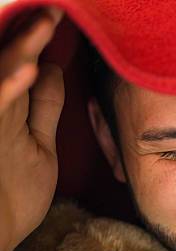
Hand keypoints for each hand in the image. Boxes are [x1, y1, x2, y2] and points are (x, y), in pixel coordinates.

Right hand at [0, 8, 63, 250]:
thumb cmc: (12, 194)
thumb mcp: (38, 144)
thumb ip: (45, 107)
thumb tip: (53, 70)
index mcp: (8, 109)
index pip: (22, 66)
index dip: (35, 39)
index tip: (56, 16)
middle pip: (9, 66)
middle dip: (29, 36)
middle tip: (53, 10)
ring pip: (2, 79)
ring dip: (22, 51)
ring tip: (46, 22)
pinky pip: (1, 108)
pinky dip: (11, 89)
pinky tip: (32, 70)